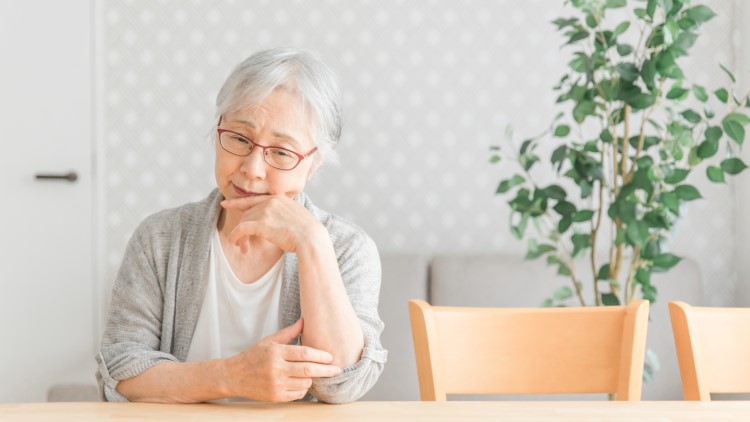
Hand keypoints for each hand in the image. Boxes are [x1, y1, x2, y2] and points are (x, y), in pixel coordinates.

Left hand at [221, 195, 326, 252]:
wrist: (311, 239)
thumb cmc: (309, 233)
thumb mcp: (297, 216)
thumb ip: (285, 213)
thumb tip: (280, 221)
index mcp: (279, 198)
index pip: (254, 199)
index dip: (239, 202)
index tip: (227, 204)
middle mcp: (271, 201)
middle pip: (247, 212)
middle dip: (241, 227)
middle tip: (239, 242)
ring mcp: (265, 211)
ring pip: (244, 221)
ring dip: (240, 236)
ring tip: (242, 248)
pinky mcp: (261, 223)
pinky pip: (241, 229)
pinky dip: (236, 236)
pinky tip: (236, 244)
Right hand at [222, 318, 341, 401]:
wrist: (233, 376)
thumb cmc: (253, 356)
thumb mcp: (269, 341)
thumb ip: (289, 333)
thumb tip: (305, 320)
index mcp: (276, 352)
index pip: (304, 353)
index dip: (321, 355)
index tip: (331, 357)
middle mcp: (276, 369)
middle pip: (308, 370)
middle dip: (326, 370)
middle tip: (337, 369)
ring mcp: (275, 384)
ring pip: (305, 383)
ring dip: (313, 379)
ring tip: (314, 374)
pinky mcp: (275, 396)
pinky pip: (298, 394)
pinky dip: (304, 388)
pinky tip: (302, 383)